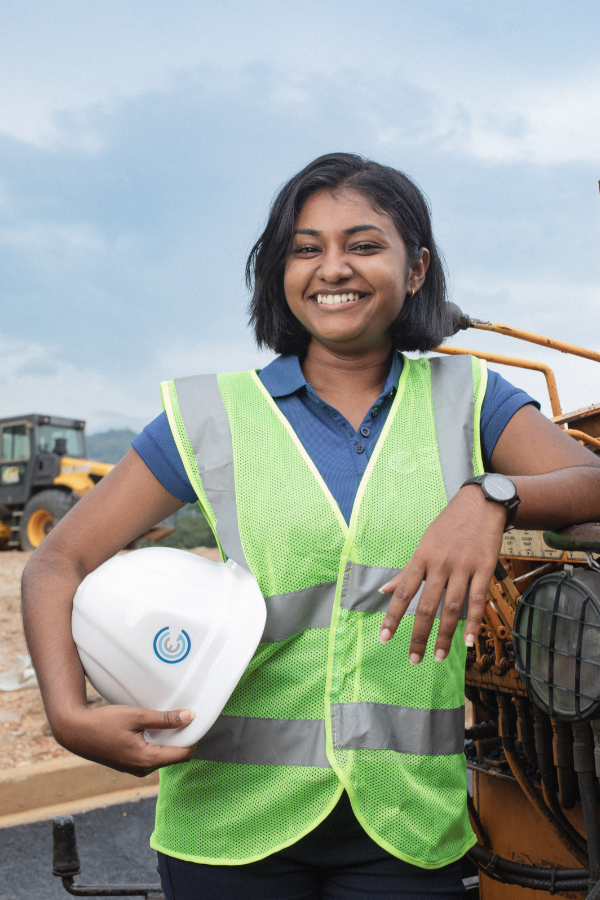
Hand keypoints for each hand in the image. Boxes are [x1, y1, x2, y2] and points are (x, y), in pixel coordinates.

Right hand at [52, 704, 196, 775]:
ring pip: (163, 756)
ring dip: (170, 740)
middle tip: (185, 716)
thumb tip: (189, 717)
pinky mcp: (130, 764)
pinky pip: (152, 755)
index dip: (193, 738)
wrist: (75, 732)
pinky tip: (155, 727)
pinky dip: (158, 743)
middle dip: (183, 738)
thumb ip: (164, 719)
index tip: (197, 721)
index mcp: (147, 760)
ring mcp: (135, 768)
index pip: (183, 754)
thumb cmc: (103, 723)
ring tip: (171, 719)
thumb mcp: (137, 716)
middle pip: (175, 756)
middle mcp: (143, 769)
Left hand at [378, 485, 506, 663]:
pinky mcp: (484, 568)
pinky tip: (470, 642)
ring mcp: (463, 566)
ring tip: (438, 656)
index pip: (402, 592)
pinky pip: (478, 600)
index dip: (393, 616)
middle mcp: (440, 563)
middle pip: (426, 605)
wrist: (481, 505)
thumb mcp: (423, 545)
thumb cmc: (448, 527)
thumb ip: (406, 571)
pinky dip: (474, 622)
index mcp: (421, 557)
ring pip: (451, 607)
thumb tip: (383, 591)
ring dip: (444, 635)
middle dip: (419, 635)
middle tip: (414, 659)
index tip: (384, 638)